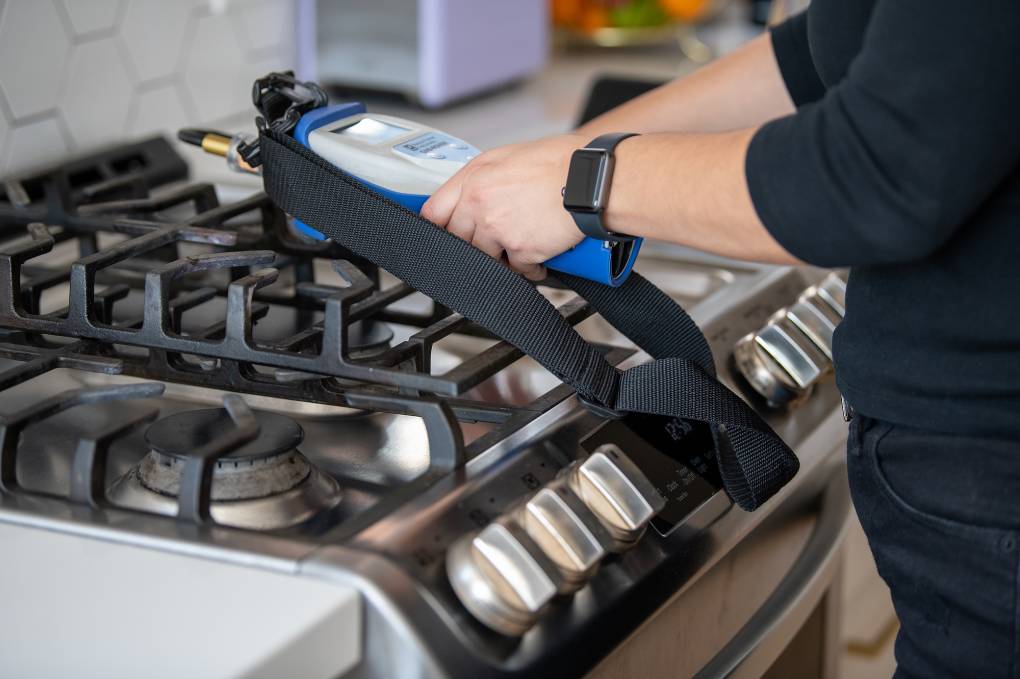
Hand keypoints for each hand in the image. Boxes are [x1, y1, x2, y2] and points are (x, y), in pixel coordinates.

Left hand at [421, 134, 587, 280]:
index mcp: (475, 179)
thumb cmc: (561, 162)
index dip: (438, 226)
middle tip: (493, 240)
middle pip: (458, 240)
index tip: (445, 233)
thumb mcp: (509, 156)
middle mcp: (480, 204)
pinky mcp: (521, 251)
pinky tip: (539, 256)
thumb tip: (470, 195)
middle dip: (475, 243)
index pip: (434, 212)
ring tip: (519, 246)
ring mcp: (499, 230)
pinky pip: (517, 270)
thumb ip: (482, 178)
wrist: (592, 180)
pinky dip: (528, 268)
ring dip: (501, 258)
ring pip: (485, 257)